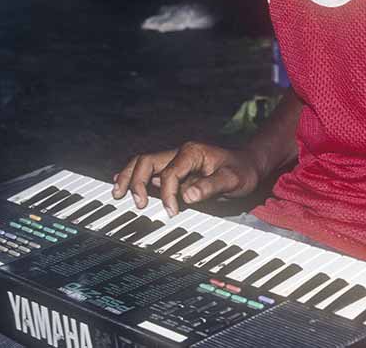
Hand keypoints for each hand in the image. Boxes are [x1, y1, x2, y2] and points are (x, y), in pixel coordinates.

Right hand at [112, 141, 262, 215]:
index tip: (172, 213)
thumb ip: (211, 187)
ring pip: (143, 164)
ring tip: (117, 193)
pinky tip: (122, 185)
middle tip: (136, 203)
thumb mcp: (233, 180)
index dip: (167, 194)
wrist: (249, 165)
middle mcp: (179, 153)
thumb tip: (187, 197)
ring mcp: (174, 161)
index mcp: (191, 152)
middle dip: (136, 181)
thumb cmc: (242, 171)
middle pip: (146, 161)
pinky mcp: (173, 171)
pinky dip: (134, 178)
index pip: (169, 173)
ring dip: (128, 177)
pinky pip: (148, 172)